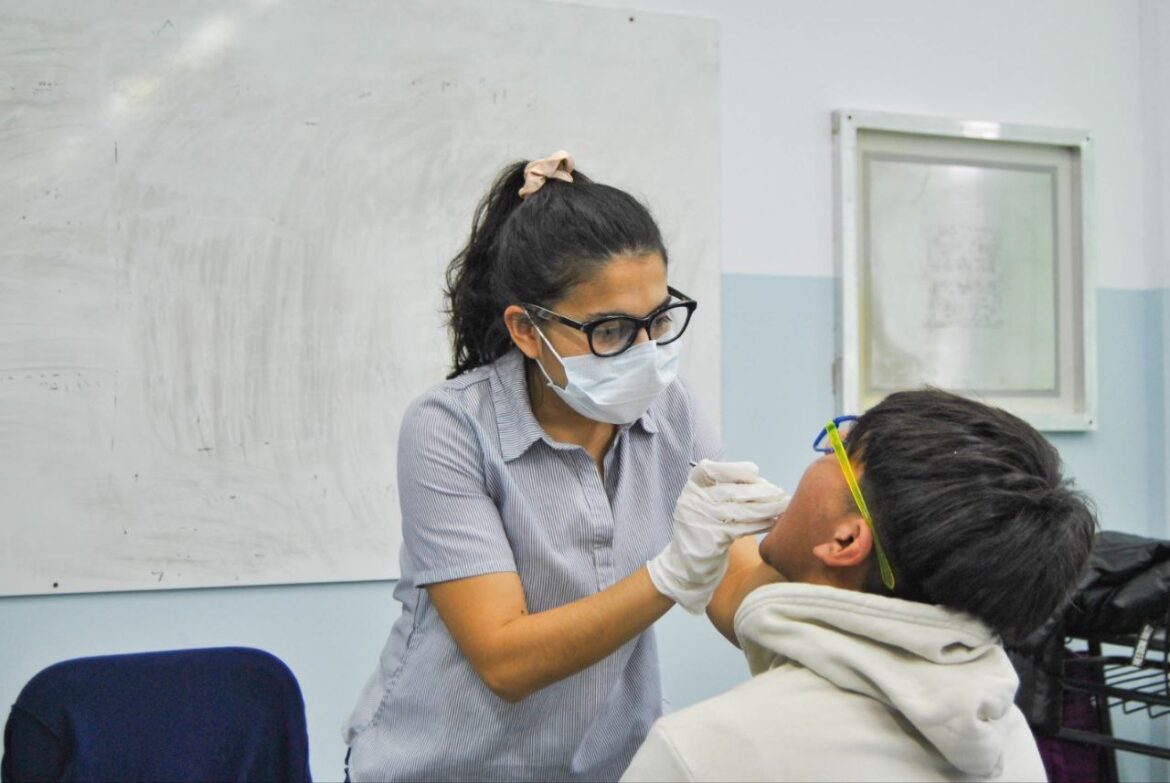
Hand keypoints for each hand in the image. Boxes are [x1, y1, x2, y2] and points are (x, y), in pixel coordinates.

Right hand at [647, 460, 788, 612]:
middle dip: (759, 491)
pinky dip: (760, 524)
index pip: (708, 470)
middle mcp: (692, 501)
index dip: (732, 469)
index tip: (755, 472)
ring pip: (739, 510)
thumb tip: (759, 479)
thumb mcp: (704, 503)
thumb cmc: (704, 528)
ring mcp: (700, 520)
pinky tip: (774, 522)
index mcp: (690, 488)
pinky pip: (742, 528)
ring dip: (766, 508)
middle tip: (779, 492)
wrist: (687, 563)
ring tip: (783, 506)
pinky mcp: (711, 539)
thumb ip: (723, 489)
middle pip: (730, 491)